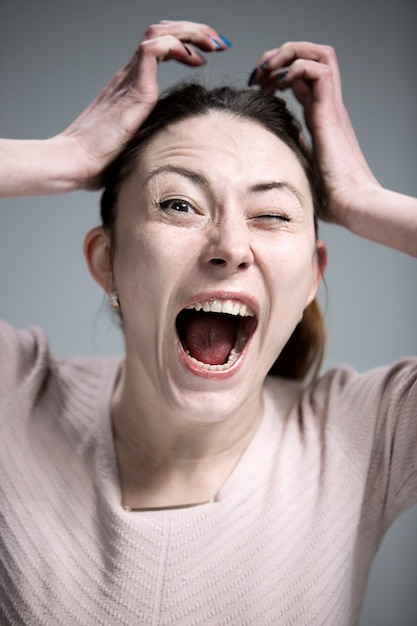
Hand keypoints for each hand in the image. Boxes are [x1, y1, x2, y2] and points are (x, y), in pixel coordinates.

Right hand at [60, 20, 229, 188]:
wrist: (75, 164)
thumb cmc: (99, 163)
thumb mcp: (135, 145)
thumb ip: (152, 137)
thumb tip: (174, 151)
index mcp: (128, 86)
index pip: (158, 47)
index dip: (184, 43)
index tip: (206, 56)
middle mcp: (127, 77)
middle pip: (161, 33)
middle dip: (193, 31)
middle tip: (218, 42)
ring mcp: (128, 80)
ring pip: (159, 33)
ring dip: (191, 33)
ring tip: (213, 44)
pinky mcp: (131, 90)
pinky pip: (153, 50)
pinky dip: (177, 46)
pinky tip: (194, 58)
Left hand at [249, 42, 379, 224]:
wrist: (349, 204)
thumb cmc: (328, 196)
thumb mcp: (298, 168)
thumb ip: (288, 153)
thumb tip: (267, 148)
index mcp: (319, 118)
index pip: (300, 80)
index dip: (276, 74)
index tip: (255, 88)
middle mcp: (327, 107)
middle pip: (310, 58)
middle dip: (280, 56)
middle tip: (258, 74)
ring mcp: (330, 107)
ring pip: (318, 54)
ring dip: (290, 54)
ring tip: (268, 72)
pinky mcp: (331, 112)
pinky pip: (318, 70)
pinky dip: (297, 68)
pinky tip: (281, 86)